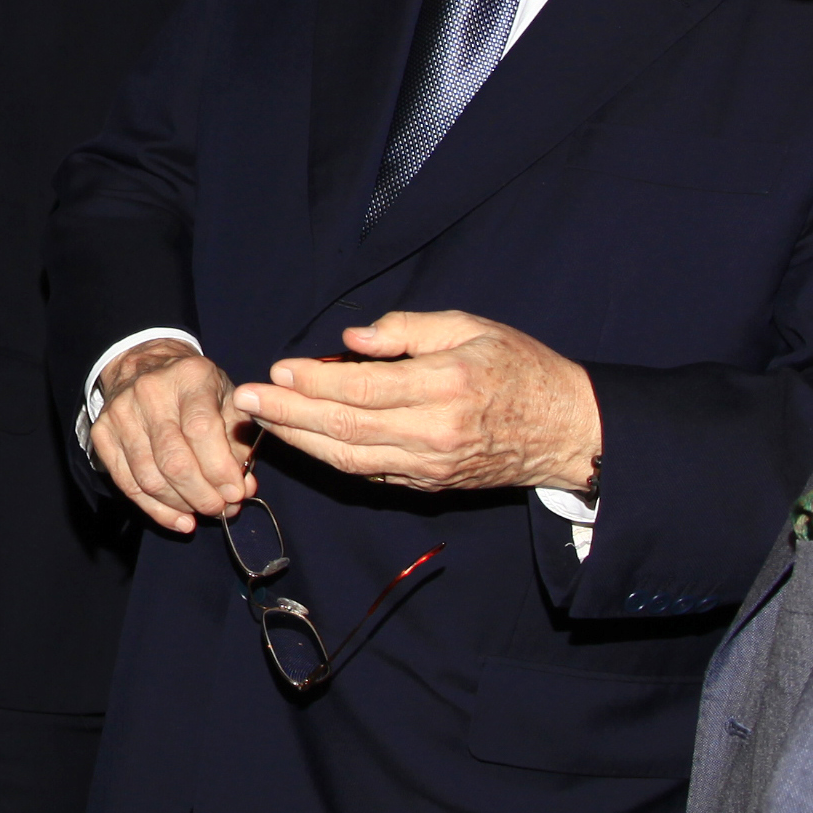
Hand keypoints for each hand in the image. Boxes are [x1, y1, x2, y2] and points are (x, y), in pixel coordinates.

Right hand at [88, 340, 258, 533]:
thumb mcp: (228, 398)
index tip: (235, 493)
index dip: (220, 469)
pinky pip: (128, 484)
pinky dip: (156, 509)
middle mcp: (150, 391)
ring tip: (201, 512)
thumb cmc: (196, 388)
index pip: (201, 430)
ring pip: (149, 477)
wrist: (144, 364)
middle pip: (174, 460)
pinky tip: (179, 518)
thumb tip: (244, 488)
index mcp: (189, 377)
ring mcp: (120, 413)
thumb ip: (240, 443)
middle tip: (221, 509)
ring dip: (180, 505)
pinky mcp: (102, 433)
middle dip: (202, 495)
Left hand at [233, 312, 598, 495]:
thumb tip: (350, 341)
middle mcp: (433, 433)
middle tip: (246, 401)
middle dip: (288, 415)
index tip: (276, 370)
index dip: (312, 383)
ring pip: (350, 459)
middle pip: (345, 429)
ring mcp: (430, 465)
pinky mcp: (428, 484)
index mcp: (445, 387)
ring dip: (299, 442)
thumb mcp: (471, 327)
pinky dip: (331, 458)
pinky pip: (370, 472)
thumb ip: (408, 330)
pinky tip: (302, 440)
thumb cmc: (519, 367)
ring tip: (262, 422)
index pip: (361, 389)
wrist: (566, 430)